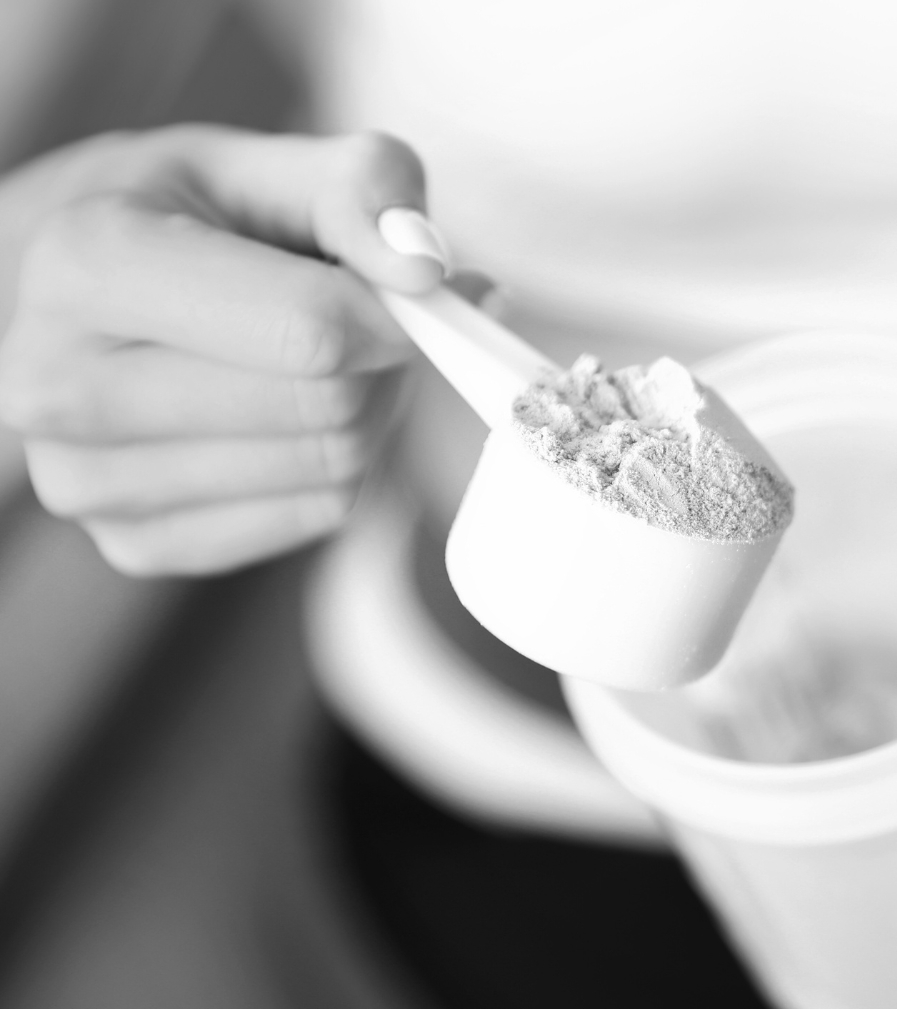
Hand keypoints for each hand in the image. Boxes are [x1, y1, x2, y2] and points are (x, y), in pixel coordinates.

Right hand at [0, 126, 442, 574]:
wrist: (74, 294)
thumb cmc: (180, 219)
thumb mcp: (268, 165)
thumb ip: (364, 188)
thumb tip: (426, 271)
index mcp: (86, 264)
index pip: (310, 330)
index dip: (395, 313)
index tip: (412, 289)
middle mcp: (58, 385)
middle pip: (326, 406)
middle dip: (378, 361)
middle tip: (362, 320)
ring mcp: (85, 481)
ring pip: (330, 470)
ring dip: (367, 414)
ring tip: (318, 361)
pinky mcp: (134, 544)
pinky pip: (314, 517)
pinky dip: (335, 469)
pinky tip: (287, 417)